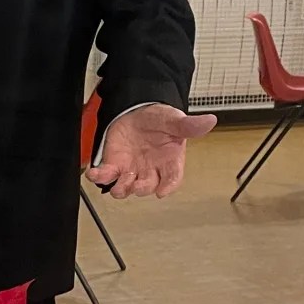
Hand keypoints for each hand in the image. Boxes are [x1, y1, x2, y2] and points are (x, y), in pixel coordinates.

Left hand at [87, 104, 217, 199]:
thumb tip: (209, 121)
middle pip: (147, 186)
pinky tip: (93, 173)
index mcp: (169, 162)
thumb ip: (189, 124)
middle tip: (137, 185)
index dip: (168, 186)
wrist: (137, 111)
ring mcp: (132, 170)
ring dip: (121, 188)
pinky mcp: (114, 165)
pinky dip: (98, 176)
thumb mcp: (174, 119)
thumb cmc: (158, 120)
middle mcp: (150, 170)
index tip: (162, 191)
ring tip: (118, 184)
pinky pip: (106, 176)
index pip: (172, 178)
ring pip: (126, 188)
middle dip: (142, 188)